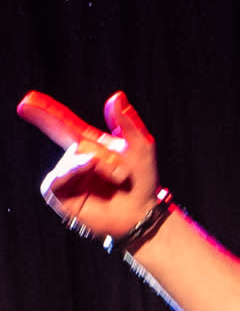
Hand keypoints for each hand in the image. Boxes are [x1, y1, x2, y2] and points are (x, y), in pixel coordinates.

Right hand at [16, 89, 158, 240]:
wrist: (141, 214)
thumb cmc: (141, 182)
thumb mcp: (140, 147)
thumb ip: (127, 122)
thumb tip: (115, 96)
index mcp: (89, 145)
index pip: (62, 123)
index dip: (44, 111)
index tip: (27, 101)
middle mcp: (74, 160)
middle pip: (77, 144)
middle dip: (104, 155)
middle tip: (124, 171)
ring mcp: (66, 178)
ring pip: (70, 159)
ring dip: (96, 165)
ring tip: (118, 177)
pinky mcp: (60, 195)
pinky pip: (57, 177)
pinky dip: (75, 170)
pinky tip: (90, 170)